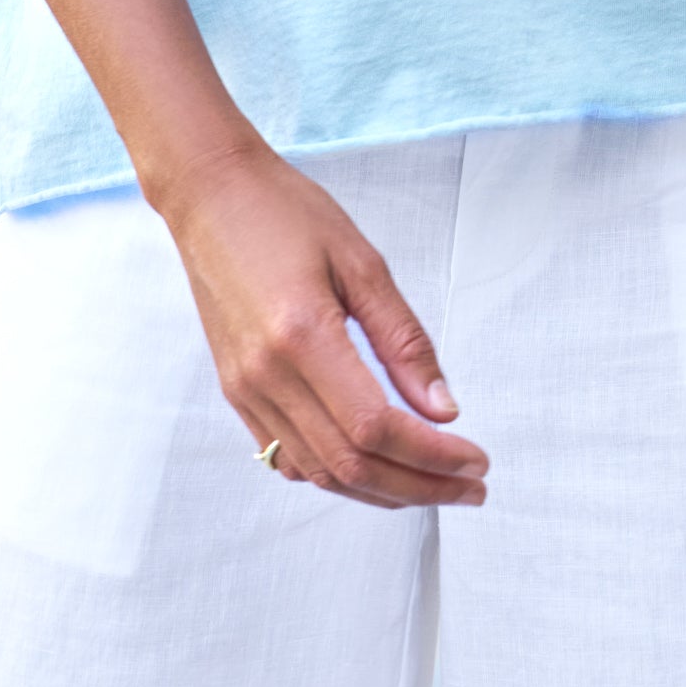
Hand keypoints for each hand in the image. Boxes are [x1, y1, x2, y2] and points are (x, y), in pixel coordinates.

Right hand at [162, 145, 489, 509]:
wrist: (210, 196)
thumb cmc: (285, 212)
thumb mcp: (362, 262)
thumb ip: (404, 339)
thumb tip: (444, 409)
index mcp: (302, 335)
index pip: (374, 427)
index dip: (432, 456)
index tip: (475, 462)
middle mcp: (266, 374)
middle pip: (350, 464)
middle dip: (419, 486)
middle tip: (470, 487)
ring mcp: (245, 389)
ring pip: (320, 472)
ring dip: (383, 490)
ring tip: (434, 483)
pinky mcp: (236, 392)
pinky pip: (289, 458)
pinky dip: (338, 475)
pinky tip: (375, 465)